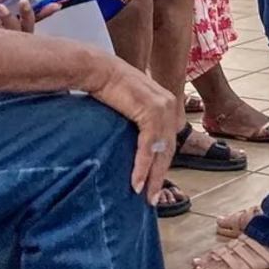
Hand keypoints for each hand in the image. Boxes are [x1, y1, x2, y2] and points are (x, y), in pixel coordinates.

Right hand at [86, 57, 177, 204]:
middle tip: (152, 198)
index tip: (153, 184)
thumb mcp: (131, 105)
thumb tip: (136, 144)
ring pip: (161, 151)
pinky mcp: (151, 111)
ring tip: (145, 196)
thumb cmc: (109, 87)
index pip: (168, 140)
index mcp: (167, 103)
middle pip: (168, 149)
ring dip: (152, 177)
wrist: (98, 70)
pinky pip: (149, 147)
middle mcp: (169, 105)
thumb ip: (139, 121)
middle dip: (160, 175)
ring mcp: (163, 107)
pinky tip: (136, 182)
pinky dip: (142, 166)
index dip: (161, 164)